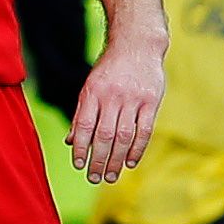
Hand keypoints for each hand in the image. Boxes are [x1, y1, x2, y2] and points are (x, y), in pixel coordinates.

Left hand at [71, 28, 164, 182]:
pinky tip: (131, 162)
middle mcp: (112, 97)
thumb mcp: (90, 87)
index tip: (79, 165)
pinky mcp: (152, 101)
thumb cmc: (109, 70)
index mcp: (92, 93)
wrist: (137, 45)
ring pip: (124, 136)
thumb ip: (83, 114)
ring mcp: (133, 99)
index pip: (84, 126)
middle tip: (95, 178)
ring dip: (117, 159)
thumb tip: (71, 142)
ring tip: (111, 176)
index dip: (81, 147)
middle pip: (104, 135)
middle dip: (98, 160)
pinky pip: (145, 129)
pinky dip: (137, 148)